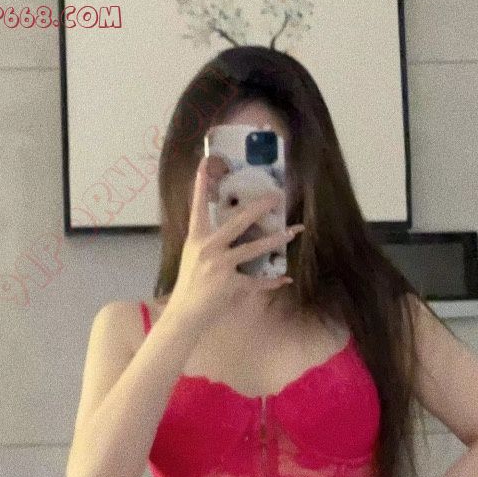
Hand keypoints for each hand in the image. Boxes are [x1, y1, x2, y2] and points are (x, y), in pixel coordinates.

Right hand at [168, 154, 304, 331]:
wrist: (184, 313)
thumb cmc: (190, 285)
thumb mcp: (194, 257)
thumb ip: (209, 241)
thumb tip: (232, 229)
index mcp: (196, 238)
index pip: (198, 206)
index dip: (201, 185)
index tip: (205, 163)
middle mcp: (208, 248)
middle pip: (238, 222)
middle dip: (260, 207)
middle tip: (276, 195)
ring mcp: (219, 266)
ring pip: (254, 248)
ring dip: (276, 239)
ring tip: (293, 231)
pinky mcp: (229, 285)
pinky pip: (256, 281)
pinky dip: (271, 282)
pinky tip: (285, 279)